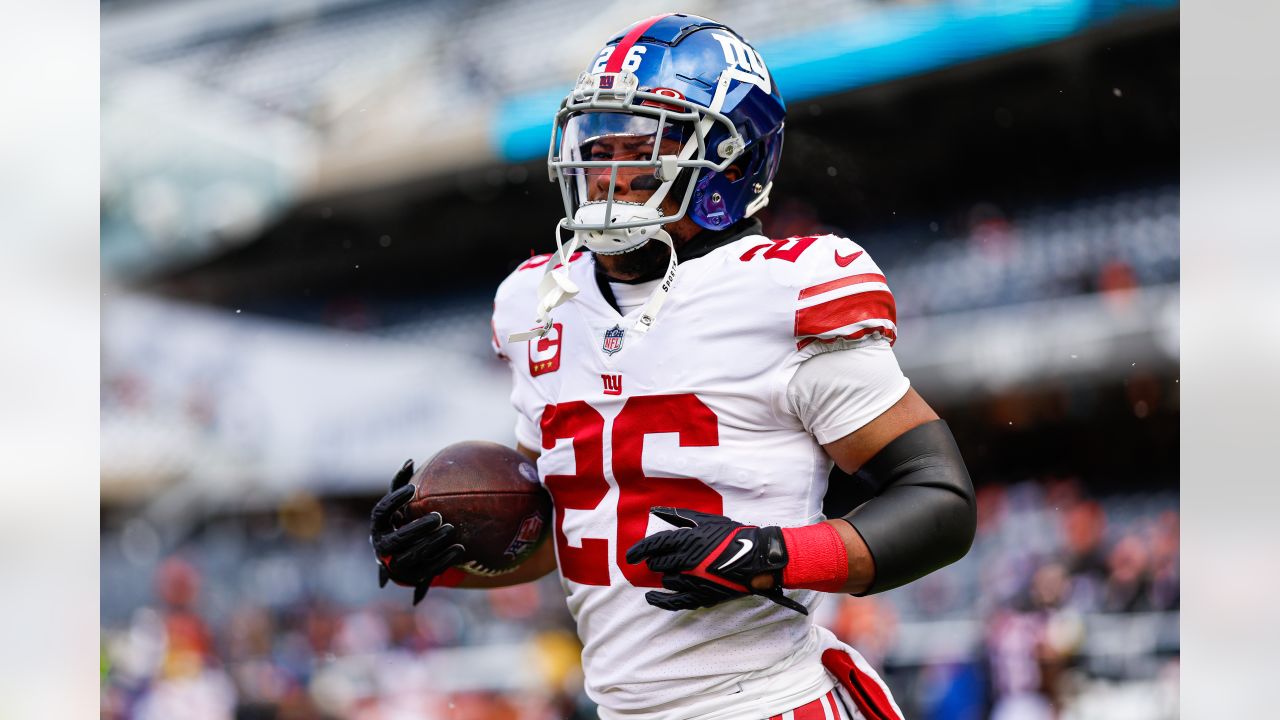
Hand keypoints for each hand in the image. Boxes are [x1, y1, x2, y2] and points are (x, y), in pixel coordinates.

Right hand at [370, 459, 464, 604]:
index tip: (412, 489)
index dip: (395, 501)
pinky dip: (445, 559)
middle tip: (438, 516)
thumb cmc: (402, 522)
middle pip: (399, 538)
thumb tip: (410, 461)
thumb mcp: (399, 505)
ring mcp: (397, 564)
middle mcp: (383, 547)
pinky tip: (460, 548)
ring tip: (451, 529)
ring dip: (433, 542)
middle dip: (418, 527)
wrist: (404, 557)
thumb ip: (401, 484)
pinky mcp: (413, 577)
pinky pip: (429, 569)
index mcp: (378, 526)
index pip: (381, 512)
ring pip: (414, 555)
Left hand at [625, 507, 807, 614]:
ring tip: (676, 569)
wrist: (756, 558)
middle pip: (659, 564)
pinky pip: (674, 602)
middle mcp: (686, 561)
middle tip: (659, 559)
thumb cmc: (733, 535)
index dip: (639, 551)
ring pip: (667, 580)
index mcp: (687, 540)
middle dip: (656, 561)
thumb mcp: (706, 520)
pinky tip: (651, 598)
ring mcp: (693, 581)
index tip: (630, 555)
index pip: (654, 545)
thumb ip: (679, 516)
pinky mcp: (701, 596)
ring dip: (667, 575)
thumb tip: (656, 510)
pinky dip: (660, 601)